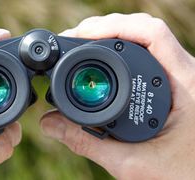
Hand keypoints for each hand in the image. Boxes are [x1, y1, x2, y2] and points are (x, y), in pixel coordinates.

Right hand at [41, 13, 194, 178]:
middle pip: (143, 30)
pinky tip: (101, 57)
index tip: (78, 35)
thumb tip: (49, 122)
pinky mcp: (171, 83)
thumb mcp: (133, 163)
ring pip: (144, 39)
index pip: (151, 33)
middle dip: (103, 29)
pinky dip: (118, 50)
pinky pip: (145, 54)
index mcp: (186, 84)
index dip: (111, 26)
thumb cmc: (184, 176)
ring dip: (110, 36)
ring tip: (80, 44)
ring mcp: (179, 76)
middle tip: (71, 39)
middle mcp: (186, 73)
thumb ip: (87, 143)